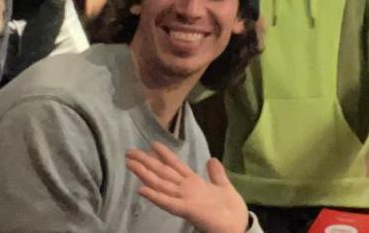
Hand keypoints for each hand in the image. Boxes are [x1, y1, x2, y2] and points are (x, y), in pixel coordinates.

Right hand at [127, 143, 247, 232]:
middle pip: (163, 173)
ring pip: (161, 184)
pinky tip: (141, 189)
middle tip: (130, 152)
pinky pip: (168, 202)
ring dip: (145, 174)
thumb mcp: (223, 186)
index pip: (176, 166)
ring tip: (130, 164)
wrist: (238, 227)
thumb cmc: (230, 210)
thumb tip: (211, 159)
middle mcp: (185, 190)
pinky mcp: (187, 210)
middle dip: (147, 162)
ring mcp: (184, 200)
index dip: (165, 155)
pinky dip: (154, 196)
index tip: (152, 143)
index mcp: (194, 183)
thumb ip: (216, 174)